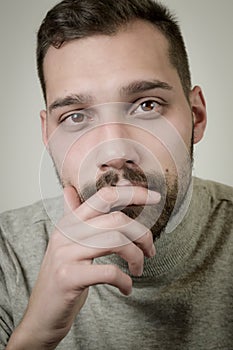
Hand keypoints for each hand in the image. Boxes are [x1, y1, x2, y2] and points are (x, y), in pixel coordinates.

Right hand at [6, 185, 159, 348]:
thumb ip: (72, 216)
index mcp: (70, 222)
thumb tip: (69, 190)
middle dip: (142, 235)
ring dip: (136, 257)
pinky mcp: (68, 277)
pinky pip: (109, 272)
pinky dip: (125, 281)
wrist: (41, 314)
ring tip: (138, 270)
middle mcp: (66, 233)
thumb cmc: (64, 276)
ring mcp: (66, 254)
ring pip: (116, 241)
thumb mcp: (67, 243)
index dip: (133, 194)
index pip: (105, 197)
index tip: (155, 199)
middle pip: (117, 220)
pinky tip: (126, 288)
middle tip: (150, 251)